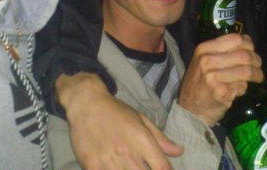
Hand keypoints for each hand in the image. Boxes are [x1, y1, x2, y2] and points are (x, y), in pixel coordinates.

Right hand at [57, 73, 182, 169]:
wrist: (87, 104)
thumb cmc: (117, 112)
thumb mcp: (141, 120)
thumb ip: (160, 139)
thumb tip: (180, 152)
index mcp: (142, 139)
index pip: (161, 168)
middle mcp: (127, 152)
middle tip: (143, 168)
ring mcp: (108, 160)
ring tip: (130, 168)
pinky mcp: (91, 165)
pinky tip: (115, 168)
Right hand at [177, 34, 263, 125]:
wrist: (190, 110)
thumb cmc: (200, 83)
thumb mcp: (204, 60)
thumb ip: (223, 49)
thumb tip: (247, 39)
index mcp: (204, 49)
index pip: (235, 39)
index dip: (248, 44)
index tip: (252, 51)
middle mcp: (207, 61)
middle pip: (243, 55)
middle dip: (256, 60)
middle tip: (258, 66)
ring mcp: (213, 77)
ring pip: (246, 71)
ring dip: (256, 74)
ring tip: (258, 77)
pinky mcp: (221, 92)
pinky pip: (242, 86)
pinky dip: (245, 88)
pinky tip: (239, 90)